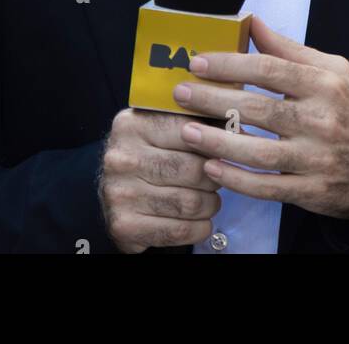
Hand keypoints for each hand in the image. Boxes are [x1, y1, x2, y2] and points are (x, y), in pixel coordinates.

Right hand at [98, 107, 221, 252]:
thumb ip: (192, 119)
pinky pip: (178, 230)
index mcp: (131, 124)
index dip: (214, 142)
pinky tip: (201, 222)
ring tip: (212, 200)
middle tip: (220, 177)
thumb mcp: (160, 127)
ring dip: (210, 204)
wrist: (114, 193)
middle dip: (214, 177)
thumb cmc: (148, 154)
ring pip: (189, 203)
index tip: (226, 148)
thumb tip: (234, 122)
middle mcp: (121, 158)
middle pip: (192, 170)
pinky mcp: (124, 225)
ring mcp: (120, 193)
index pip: (188, 131)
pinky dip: (198, 228)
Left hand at [172, 14, 348, 220]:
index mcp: (324, 83)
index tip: (198, 63)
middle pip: (259, 108)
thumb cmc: (348, 111)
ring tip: (187, 131)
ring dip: (218, 142)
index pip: (269, 69)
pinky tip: (212, 168)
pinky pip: (268, 186)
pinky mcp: (312, 190)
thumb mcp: (332, 70)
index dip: (230, 64)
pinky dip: (237, 179)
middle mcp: (322, 119)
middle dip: (214, 100)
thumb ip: (289, 49)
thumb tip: (252, 22)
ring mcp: (317, 158)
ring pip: (259, 152)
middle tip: (181, 94)